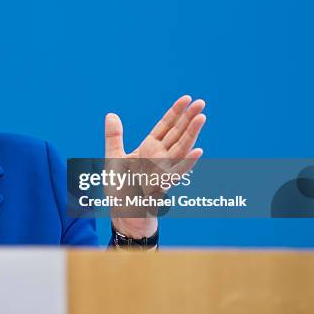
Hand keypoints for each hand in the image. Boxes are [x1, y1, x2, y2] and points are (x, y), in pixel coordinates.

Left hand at [105, 95, 205, 237]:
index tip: (186, 98)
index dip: (175, 112)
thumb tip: (111, 115)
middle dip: (188, 118)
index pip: (165, 127)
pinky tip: (198, 151)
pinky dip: (187, 163)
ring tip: (201, 118)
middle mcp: (159, 158)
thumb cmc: (121, 189)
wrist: (123, 215)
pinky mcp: (161, 187)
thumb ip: (114, 137)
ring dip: (191, 135)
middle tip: (201, 102)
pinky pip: (176, 173)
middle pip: (176, 134)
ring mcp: (162, 171)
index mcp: (149, 149)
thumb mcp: (113, 158)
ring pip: (181, 150)